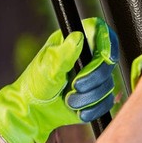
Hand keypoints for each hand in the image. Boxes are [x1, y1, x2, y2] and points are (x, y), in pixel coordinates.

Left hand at [0, 18, 118, 142]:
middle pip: (108, 62)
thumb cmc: (36, 83)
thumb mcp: (48, 67)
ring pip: (108, 84)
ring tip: (69, 100)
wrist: (33, 110)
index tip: (106, 57)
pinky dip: (93, 108)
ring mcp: (93, 76)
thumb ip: (65, 53)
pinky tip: (78, 110)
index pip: (100, 31)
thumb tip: (78, 36)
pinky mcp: (96, 95)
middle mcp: (86, 56)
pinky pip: (106, 102)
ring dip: (88, 97)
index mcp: (74, 42)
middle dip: (92, 78)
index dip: (108, 42)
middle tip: (74, 86)